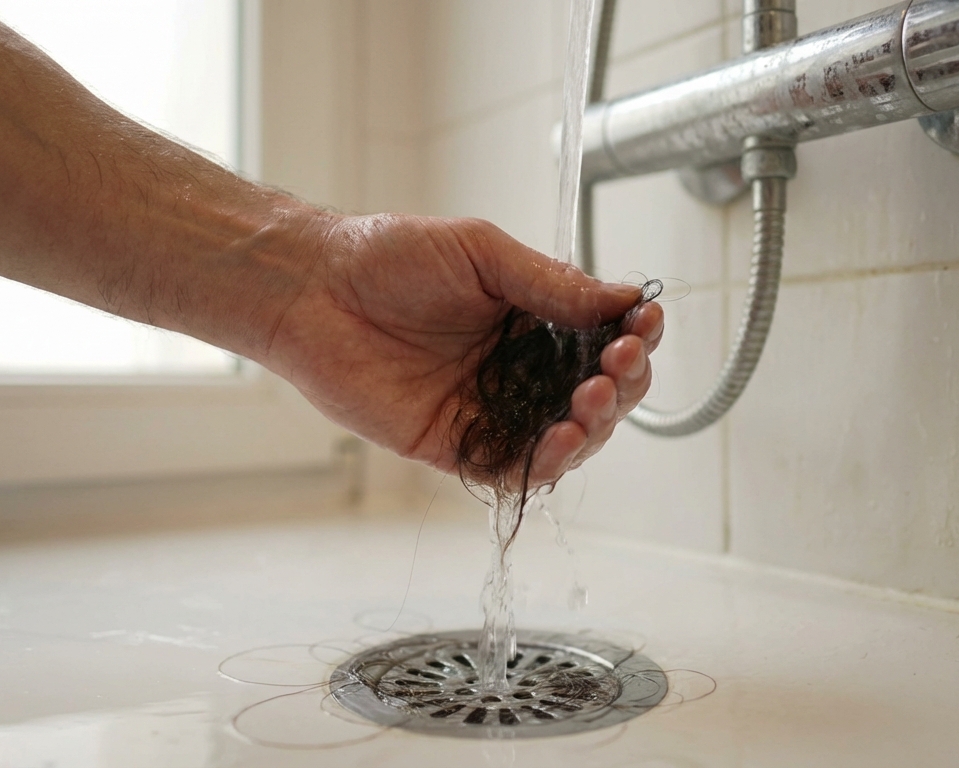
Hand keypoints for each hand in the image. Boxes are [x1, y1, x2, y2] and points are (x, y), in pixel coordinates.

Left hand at [261, 213, 663, 484]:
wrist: (314, 289)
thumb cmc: (390, 257)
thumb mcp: (483, 254)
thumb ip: (552, 284)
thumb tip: (624, 297)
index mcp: (533, 319)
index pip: (603, 339)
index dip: (633, 338)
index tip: (644, 326)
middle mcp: (518, 368)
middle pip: (597, 395)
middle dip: (621, 384)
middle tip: (617, 365)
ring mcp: (490, 409)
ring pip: (566, 437)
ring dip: (593, 426)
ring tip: (590, 401)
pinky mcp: (454, 445)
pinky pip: (513, 469)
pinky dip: (545, 464)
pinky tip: (559, 440)